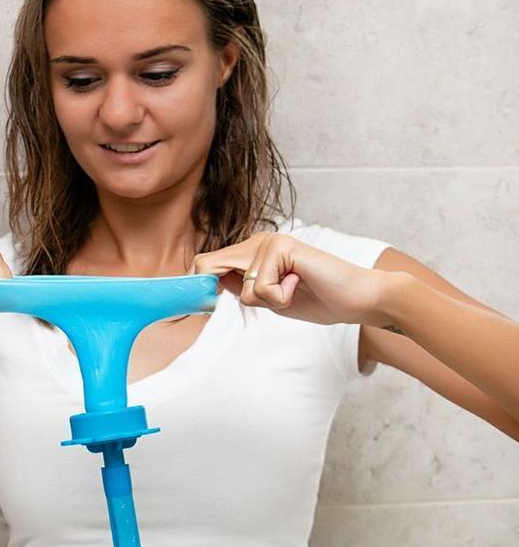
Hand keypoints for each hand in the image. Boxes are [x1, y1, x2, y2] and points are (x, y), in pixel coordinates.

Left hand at [187, 232, 384, 325]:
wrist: (357, 299)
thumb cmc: (319, 299)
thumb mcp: (272, 299)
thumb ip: (246, 291)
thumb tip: (212, 287)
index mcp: (254, 252)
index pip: (209, 265)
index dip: (196, 285)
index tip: (189, 304)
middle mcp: (259, 241)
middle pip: (208, 265)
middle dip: (213, 292)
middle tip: (248, 303)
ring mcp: (270, 241)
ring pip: (243, 287)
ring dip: (268, 301)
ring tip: (295, 290)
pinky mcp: (283, 246)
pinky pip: (261, 287)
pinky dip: (281, 297)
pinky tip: (301, 284)